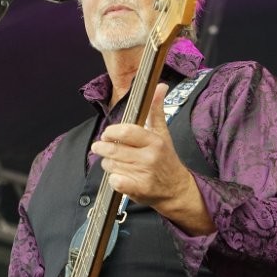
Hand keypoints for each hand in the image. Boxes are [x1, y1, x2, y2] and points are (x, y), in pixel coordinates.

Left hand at [90, 82, 214, 235]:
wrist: (176, 189)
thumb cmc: (166, 159)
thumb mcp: (163, 133)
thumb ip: (156, 110)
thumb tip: (160, 86)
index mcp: (155, 141)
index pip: (127, 132)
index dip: (112, 132)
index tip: (107, 134)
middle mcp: (150, 157)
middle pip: (114, 149)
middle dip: (102, 148)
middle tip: (100, 147)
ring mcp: (144, 174)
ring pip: (111, 165)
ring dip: (108, 164)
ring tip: (115, 163)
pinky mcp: (138, 190)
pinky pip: (114, 181)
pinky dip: (113, 179)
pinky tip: (119, 177)